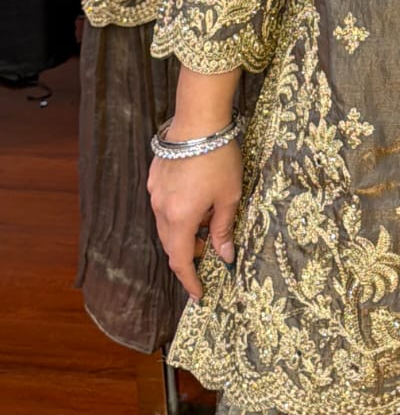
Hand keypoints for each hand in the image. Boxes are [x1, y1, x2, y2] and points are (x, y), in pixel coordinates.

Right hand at [147, 141, 242, 301]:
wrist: (198, 120)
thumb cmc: (218, 158)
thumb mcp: (230, 196)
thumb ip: (224, 228)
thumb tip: (225, 256)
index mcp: (180, 219)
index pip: (181, 260)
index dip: (190, 280)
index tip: (199, 294)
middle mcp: (161, 209)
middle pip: (172, 244)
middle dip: (191, 254)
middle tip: (212, 253)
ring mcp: (154, 193)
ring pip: (166, 225)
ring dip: (185, 232)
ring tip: (208, 223)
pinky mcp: (154, 178)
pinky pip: (163, 206)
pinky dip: (178, 214)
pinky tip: (197, 202)